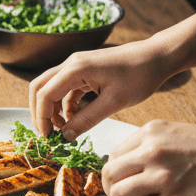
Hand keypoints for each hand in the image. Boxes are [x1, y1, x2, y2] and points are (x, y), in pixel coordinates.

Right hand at [29, 38, 175, 139]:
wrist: (155, 57)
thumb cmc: (139, 77)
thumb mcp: (113, 102)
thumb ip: (87, 119)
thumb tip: (65, 136)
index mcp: (75, 69)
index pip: (44, 94)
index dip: (41, 118)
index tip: (48, 138)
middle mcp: (71, 64)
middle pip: (40, 87)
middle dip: (40, 112)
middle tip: (48, 134)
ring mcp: (76, 65)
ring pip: (50, 87)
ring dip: (51, 108)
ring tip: (63, 129)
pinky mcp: (83, 70)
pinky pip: (64, 87)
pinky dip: (64, 104)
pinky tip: (74, 118)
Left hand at [102, 119, 195, 195]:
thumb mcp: (178, 133)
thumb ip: (152, 146)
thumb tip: (132, 166)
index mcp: (151, 132)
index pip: (114, 154)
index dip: (115, 172)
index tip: (123, 180)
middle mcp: (151, 151)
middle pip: (109, 174)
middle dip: (112, 189)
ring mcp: (162, 176)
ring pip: (119, 195)